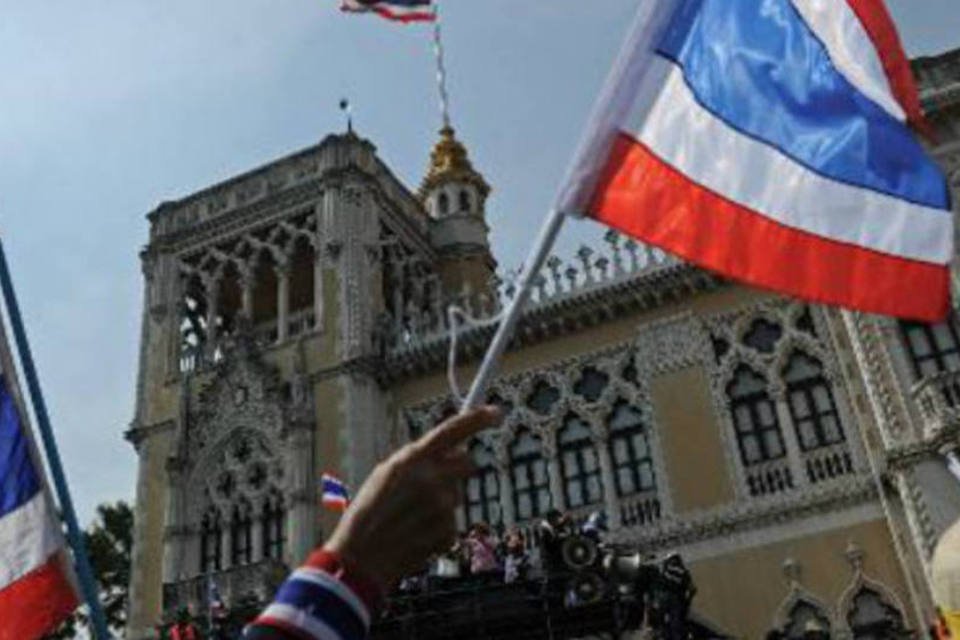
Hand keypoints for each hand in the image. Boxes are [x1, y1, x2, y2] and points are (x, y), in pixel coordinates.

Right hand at [324, 405, 500, 589]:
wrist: (361, 557)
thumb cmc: (369, 514)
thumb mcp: (385, 475)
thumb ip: (417, 461)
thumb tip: (449, 454)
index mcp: (412, 458)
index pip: (453, 429)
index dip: (478, 418)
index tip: (496, 413)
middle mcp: (432, 477)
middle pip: (467, 464)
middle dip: (458, 471)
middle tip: (436, 486)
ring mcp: (442, 505)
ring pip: (456, 497)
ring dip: (441, 506)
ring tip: (411, 519)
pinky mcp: (448, 530)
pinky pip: (452, 523)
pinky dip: (438, 530)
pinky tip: (416, 535)